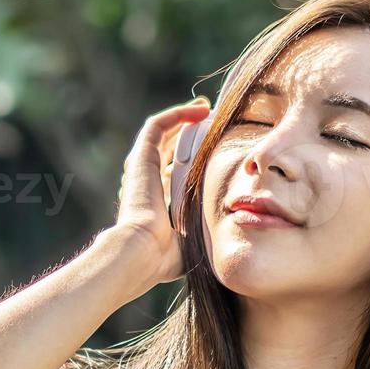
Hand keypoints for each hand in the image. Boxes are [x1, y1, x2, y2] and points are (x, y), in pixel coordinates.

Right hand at [113, 100, 210, 294]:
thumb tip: (228, 243)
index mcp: (155, 204)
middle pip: (165, 150)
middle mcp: (146, 184)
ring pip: (161, 134)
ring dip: (182, 118)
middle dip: (186, 134)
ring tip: (205, 110)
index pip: (171, 175)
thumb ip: (205, 238)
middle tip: (210, 122)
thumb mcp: (192, 244)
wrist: (141, 252)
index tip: (213, 152)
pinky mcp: (141, 158)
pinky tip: (200, 109)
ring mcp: (142, 170)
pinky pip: (157, 126)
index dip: (190, 161)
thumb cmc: (165, 258)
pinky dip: (177, 114)